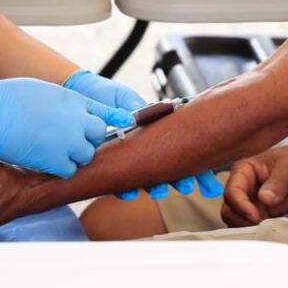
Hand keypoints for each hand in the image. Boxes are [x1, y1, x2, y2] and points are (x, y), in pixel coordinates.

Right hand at [0, 78, 132, 178]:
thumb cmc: (8, 99)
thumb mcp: (45, 91)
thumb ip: (65, 103)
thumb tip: (73, 114)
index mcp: (74, 99)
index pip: (106, 112)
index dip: (113, 120)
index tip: (124, 123)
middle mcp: (77, 120)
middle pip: (98, 135)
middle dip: (88, 139)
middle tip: (69, 140)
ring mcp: (68, 141)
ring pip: (85, 155)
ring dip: (74, 155)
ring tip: (53, 149)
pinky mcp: (55, 161)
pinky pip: (69, 170)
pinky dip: (60, 168)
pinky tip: (46, 160)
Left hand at [61, 73, 217, 200]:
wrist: (77, 98)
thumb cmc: (104, 96)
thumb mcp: (123, 97)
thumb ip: (138, 109)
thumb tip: (146, 117)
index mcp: (156, 130)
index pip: (183, 148)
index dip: (198, 167)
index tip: (209, 182)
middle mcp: (147, 147)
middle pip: (171, 168)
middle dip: (183, 180)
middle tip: (188, 188)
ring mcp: (131, 158)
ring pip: (149, 178)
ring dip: (157, 186)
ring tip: (162, 190)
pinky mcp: (112, 166)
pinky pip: (121, 181)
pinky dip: (126, 189)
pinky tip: (131, 192)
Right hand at [222, 139, 287, 227]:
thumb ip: (277, 184)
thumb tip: (264, 198)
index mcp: (245, 170)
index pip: (231, 191)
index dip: (241, 206)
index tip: (255, 216)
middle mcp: (245, 186)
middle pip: (230, 208)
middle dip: (242, 220)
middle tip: (261, 223)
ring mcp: (253, 200)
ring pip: (238, 219)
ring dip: (249, 226)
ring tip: (267, 225)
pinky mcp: (262, 212)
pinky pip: (252, 225)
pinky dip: (257, 230)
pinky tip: (270, 228)